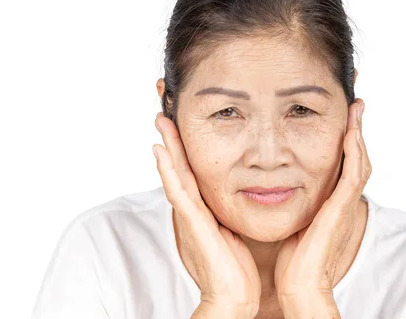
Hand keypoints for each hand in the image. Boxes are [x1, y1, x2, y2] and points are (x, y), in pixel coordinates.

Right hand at [152, 113, 260, 316]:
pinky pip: (178, 192)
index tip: (183, 119)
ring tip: (160, 120)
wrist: (234, 296)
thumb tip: (246, 195)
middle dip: (171, 137)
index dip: (185, 144)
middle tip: (164, 109)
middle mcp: (191, 209)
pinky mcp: (192, 224)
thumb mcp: (234, 230)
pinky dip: (167, 171)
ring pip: (174, 173)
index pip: (191, 168)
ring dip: (166, 146)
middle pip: (178, 165)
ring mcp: (189, 215)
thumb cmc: (237, 267)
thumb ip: (230, 212)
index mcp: (203, 208)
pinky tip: (160, 151)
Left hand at [274, 99, 370, 311]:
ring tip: (356, 108)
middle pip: (355, 156)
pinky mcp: (341, 210)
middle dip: (356, 129)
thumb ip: (287, 203)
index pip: (340, 162)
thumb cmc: (291, 260)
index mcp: (328, 202)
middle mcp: (340, 200)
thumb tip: (268, 187)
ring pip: (358, 160)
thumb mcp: (291, 222)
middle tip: (356, 103)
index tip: (340, 115)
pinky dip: (354, 152)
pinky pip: (353, 175)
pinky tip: (350, 132)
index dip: (343, 138)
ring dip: (358, 132)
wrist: (298, 287)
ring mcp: (343, 204)